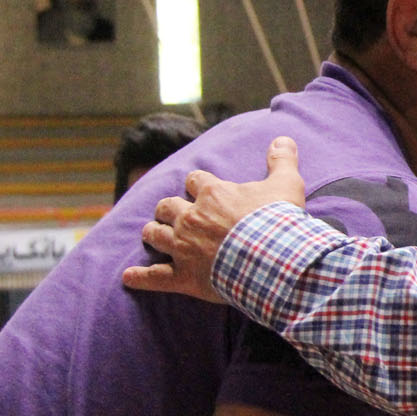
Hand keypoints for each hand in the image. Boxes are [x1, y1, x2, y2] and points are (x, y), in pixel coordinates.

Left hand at [123, 136, 307, 301]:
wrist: (274, 261)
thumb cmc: (278, 222)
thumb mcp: (288, 185)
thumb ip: (282, 160)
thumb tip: (284, 138)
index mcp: (213, 194)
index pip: (195, 180)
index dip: (198, 184)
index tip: (203, 189)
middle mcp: (191, 217)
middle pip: (167, 206)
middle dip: (168, 208)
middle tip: (173, 213)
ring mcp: (183, 248)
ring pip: (156, 235)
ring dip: (154, 234)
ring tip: (154, 234)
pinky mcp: (183, 276)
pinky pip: (154, 276)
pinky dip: (139, 277)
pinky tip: (128, 277)